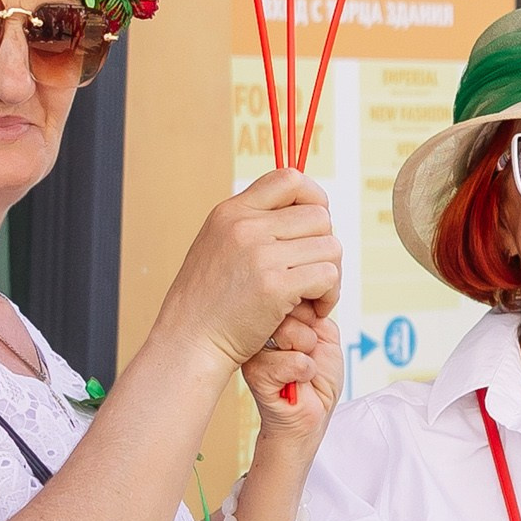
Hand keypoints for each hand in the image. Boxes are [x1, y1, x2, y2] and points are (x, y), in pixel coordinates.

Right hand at [172, 170, 340, 367]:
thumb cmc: (207, 303)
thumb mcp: (218, 247)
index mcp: (231, 212)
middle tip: (316, 273)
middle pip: (319, 216)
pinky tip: (314, 309)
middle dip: (326, 246)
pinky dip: (329, 295)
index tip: (314, 226)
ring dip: (332, 274)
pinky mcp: (275, 286)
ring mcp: (260, 255)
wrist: (188, 342)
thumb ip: (250, 226)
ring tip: (315, 296)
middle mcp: (245, 226)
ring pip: (330, 247)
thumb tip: (296, 210)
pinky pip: (328, 275)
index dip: (314, 197)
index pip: (289, 178)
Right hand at [240, 310, 340, 446]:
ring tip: (301, 370)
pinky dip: (305, 373)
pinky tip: (298, 382)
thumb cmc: (317, 380)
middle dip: (310, 336)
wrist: (312, 416)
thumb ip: (315, 314)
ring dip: (308, 354)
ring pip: (289, 332)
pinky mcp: (255, 373)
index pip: (293, 294)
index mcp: (274, 320)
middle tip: (307, 355)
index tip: (312, 340)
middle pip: (289, 309)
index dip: (312, 317)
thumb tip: (300, 298)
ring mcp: (253, 352)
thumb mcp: (325, 337)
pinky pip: (292, 361)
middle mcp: (259, 331)